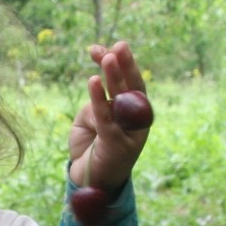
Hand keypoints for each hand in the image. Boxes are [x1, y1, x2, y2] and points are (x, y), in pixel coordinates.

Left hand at [66, 40, 150, 191]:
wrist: (90, 181)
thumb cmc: (92, 147)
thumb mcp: (91, 118)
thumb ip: (96, 102)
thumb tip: (97, 86)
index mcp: (132, 111)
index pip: (126, 82)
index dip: (115, 64)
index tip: (96, 49)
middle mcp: (135, 120)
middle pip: (131, 87)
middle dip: (125, 65)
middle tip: (119, 44)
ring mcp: (128, 133)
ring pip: (122, 100)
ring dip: (114, 76)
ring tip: (107, 56)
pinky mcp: (116, 145)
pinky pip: (106, 118)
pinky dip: (99, 99)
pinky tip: (93, 81)